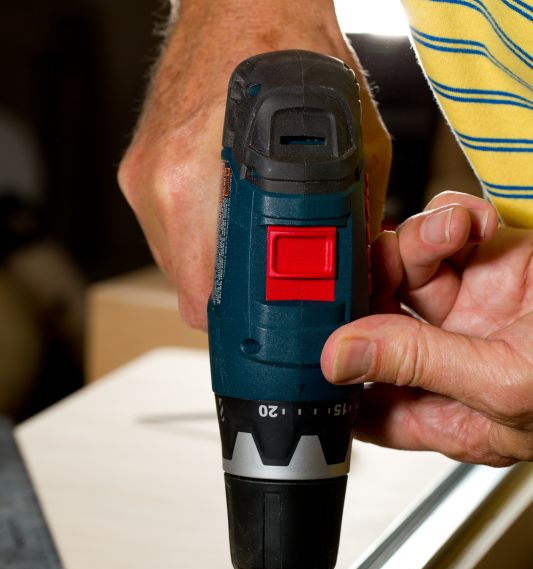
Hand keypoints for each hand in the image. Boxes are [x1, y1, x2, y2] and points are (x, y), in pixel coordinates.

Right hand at [118, 0, 390, 328]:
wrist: (245, 0)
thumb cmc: (293, 51)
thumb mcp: (355, 140)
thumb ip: (355, 214)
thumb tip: (360, 270)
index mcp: (198, 183)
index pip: (205, 298)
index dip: (242, 322)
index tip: (265, 328)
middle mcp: (160, 185)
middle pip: (191, 290)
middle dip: (236, 297)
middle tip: (272, 285)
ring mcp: (143, 178)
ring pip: (178, 264)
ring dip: (217, 265)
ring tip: (253, 233)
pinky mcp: (139, 169)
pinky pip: (170, 232)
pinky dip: (202, 235)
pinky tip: (231, 207)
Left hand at [321, 192, 532, 465]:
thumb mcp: (507, 381)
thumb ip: (418, 364)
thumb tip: (339, 359)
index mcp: (450, 412)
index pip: (366, 402)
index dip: (333, 373)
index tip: (314, 336)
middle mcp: (452, 359)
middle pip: (375, 320)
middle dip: (371, 286)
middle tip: (382, 264)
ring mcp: (474, 307)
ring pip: (407, 266)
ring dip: (418, 241)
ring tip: (453, 234)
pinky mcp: (498, 260)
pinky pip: (449, 231)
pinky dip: (454, 219)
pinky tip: (477, 226)